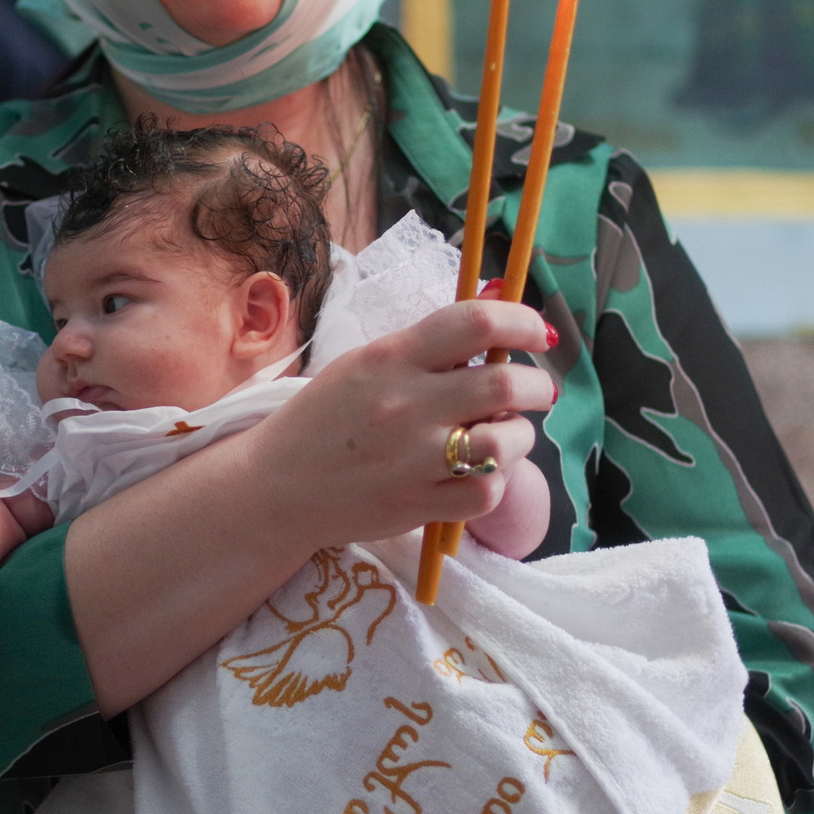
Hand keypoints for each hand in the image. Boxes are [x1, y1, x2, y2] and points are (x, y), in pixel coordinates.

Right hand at [63, 298, 555, 714]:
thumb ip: (430, 343)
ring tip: (503, 436)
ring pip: (506, 442)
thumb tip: (498, 309)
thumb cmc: (326, 419)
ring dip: (519, 437)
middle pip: (506, 384)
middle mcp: (406, 404)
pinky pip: (486, 492)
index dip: (522, 320)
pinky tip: (477, 473)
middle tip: (536, 391)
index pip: (476, 322)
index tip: (537, 331)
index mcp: (391, 358)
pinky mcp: (418, 505)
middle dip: (538, 386)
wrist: (275, 486)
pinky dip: (493, 481)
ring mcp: (413, 459)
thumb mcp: (367, 363)